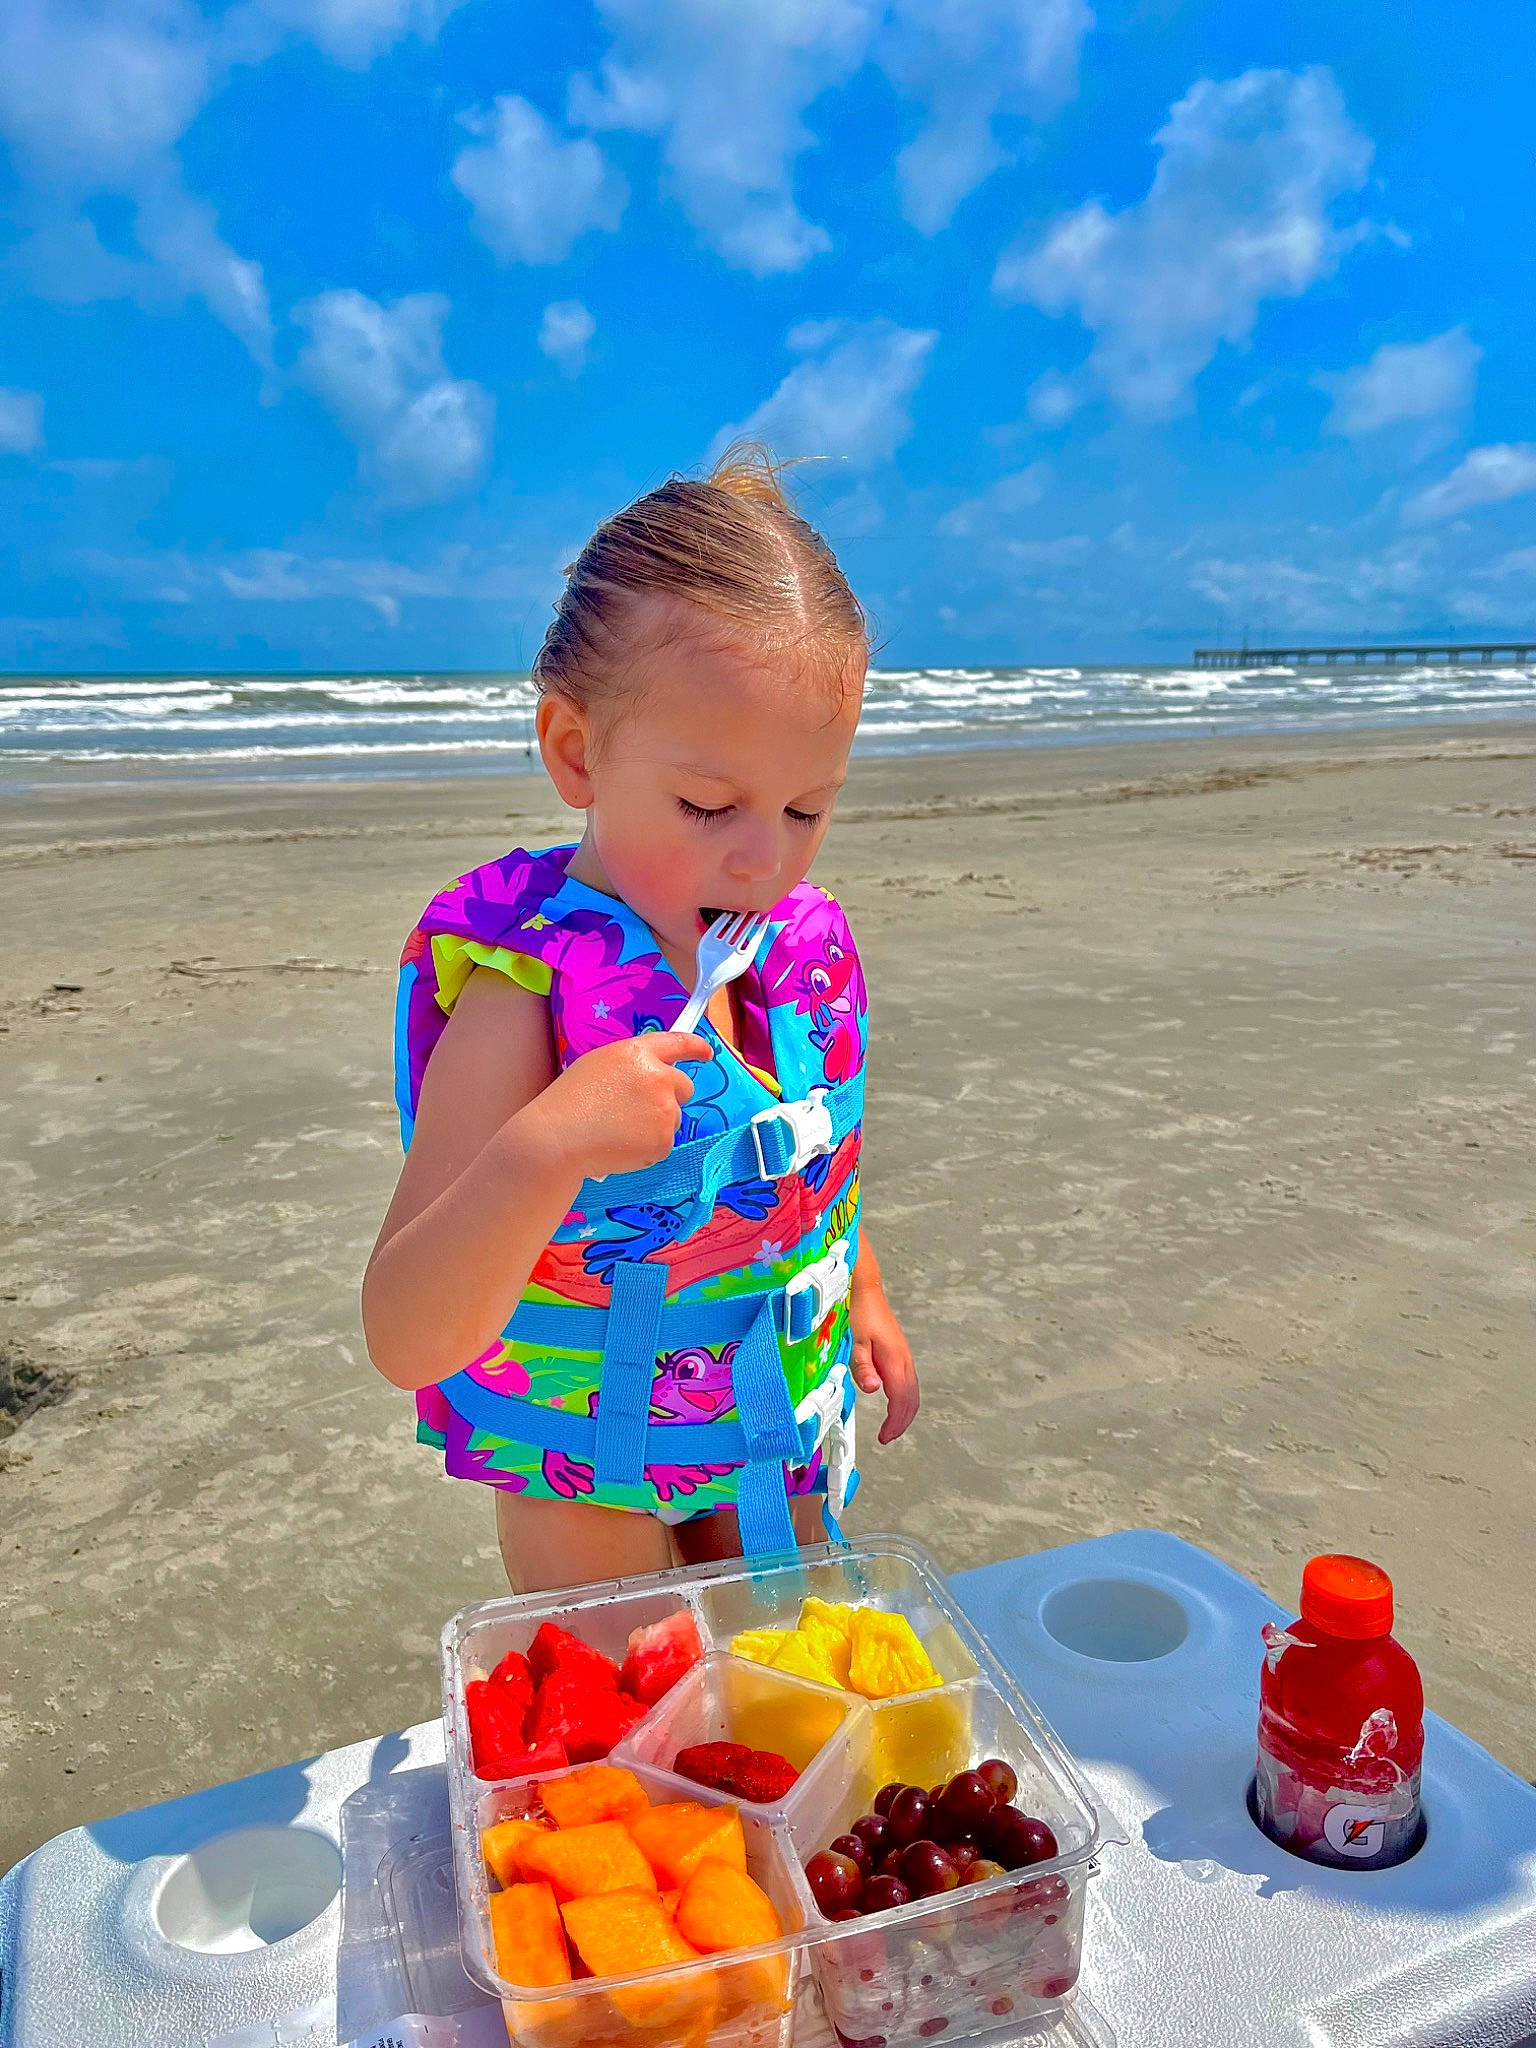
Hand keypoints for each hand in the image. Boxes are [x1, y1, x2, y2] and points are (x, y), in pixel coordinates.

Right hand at [519, 1032, 711, 1180]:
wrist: (558, 1138)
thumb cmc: (569, 1101)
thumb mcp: (599, 1064)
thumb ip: (631, 1065)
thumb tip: (651, 1075)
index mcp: (638, 1053)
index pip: (678, 1043)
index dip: (696, 1048)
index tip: (706, 1054)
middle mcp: (659, 1078)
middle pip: (684, 1086)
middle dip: (670, 1096)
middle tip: (640, 1109)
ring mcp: (664, 1111)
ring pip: (673, 1118)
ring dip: (656, 1124)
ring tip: (619, 1130)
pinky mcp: (663, 1141)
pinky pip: (663, 1143)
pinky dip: (648, 1147)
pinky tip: (621, 1145)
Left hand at [850, 1276, 918, 1444]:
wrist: (867, 1293)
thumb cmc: (860, 1315)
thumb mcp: (856, 1342)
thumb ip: (863, 1367)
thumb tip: (873, 1389)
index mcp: (895, 1361)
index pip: (901, 1399)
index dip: (895, 1422)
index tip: (884, 1437)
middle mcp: (904, 1361)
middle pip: (911, 1400)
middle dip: (902, 1422)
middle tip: (887, 1437)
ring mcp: (905, 1358)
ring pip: (913, 1393)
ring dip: (905, 1413)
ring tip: (891, 1428)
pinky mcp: (901, 1355)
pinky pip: (909, 1384)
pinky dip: (905, 1400)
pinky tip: (894, 1405)